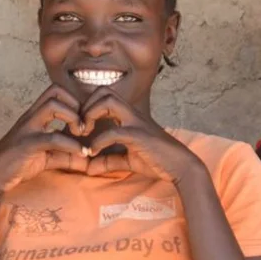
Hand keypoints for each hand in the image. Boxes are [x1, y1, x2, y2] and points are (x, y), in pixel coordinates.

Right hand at [0, 85, 91, 195]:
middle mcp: (31, 116)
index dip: (75, 102)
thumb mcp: (47, 157)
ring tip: (82, 135)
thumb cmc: (18, 165)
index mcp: (35, 115)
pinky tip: (82, 154)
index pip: (56, 91)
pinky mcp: (27, 144)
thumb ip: (67, 155)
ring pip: (53, 105)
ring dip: (73, 118)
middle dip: (76, 104)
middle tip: (84, 126)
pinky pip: (53, 137)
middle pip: (56, 90)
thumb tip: (89, 159)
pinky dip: (72, 145)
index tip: (84, 122)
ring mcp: (27, 128)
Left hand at [80, 89, 202, 183]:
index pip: (103, 95)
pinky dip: (98, 142)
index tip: (81, 128)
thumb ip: (108, 161)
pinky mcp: (139, 136)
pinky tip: (93, 153)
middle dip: (86, 106)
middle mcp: (131, 114)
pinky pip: (114, 132)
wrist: (181, 166)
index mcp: (129, 115)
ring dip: (90, 115)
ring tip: (84, 135)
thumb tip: (88, 168)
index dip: (87, 107)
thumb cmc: (157, 160)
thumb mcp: (128, 160)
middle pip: (103, 90)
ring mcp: (136, 122)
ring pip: (108, 101)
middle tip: (80, 128)